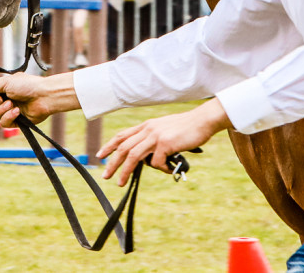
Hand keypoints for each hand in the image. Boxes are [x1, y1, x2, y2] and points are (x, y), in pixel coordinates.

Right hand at [0, 73, 55, 127]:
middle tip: (0, 98)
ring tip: (12, 104)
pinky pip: (4, 123)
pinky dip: (9, 117)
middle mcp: (5, 100)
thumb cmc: (28, 85)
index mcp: (2, 89)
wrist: (44, 96)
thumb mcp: (8, 83)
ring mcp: (10, 111)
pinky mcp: (16, 121)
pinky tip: (17, 112)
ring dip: (1, 110)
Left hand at [97, 99, 231, 186]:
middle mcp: (148, 129)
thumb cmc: (187, 128)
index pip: (123, 135)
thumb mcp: (165, 130)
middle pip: (124, 147)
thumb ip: (154, 140)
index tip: (100, 155)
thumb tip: (148, 161)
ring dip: (125, 171)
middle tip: (106, 175)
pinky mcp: (165, 143)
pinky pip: (157, 162)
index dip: (110, 145)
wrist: (203, 120)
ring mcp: (156, 136)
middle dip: (112, 163)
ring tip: (121, 183)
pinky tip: (169, 168)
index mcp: (147, 125)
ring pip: (133, 156)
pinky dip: (161, 169)